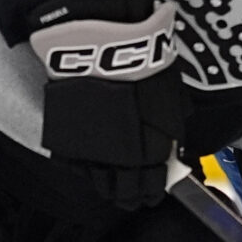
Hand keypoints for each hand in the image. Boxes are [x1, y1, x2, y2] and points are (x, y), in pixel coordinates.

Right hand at [30, 0, 182, 208]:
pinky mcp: (67, 140)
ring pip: (100, 183)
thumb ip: (171, 124)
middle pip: (125, 191)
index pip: (153, 185)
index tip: (152, 192)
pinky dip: (83, 168)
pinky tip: (88, 168)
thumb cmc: (140, 62)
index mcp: (152, 151)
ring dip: (107, 187)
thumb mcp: (170, 94)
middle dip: (131, 195)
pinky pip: (75, 165)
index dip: (153, 191)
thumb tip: (174, 141)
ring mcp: (92, 152)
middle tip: (131, 197)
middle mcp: (122, 160)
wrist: (99, 44)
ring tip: (111, 189)